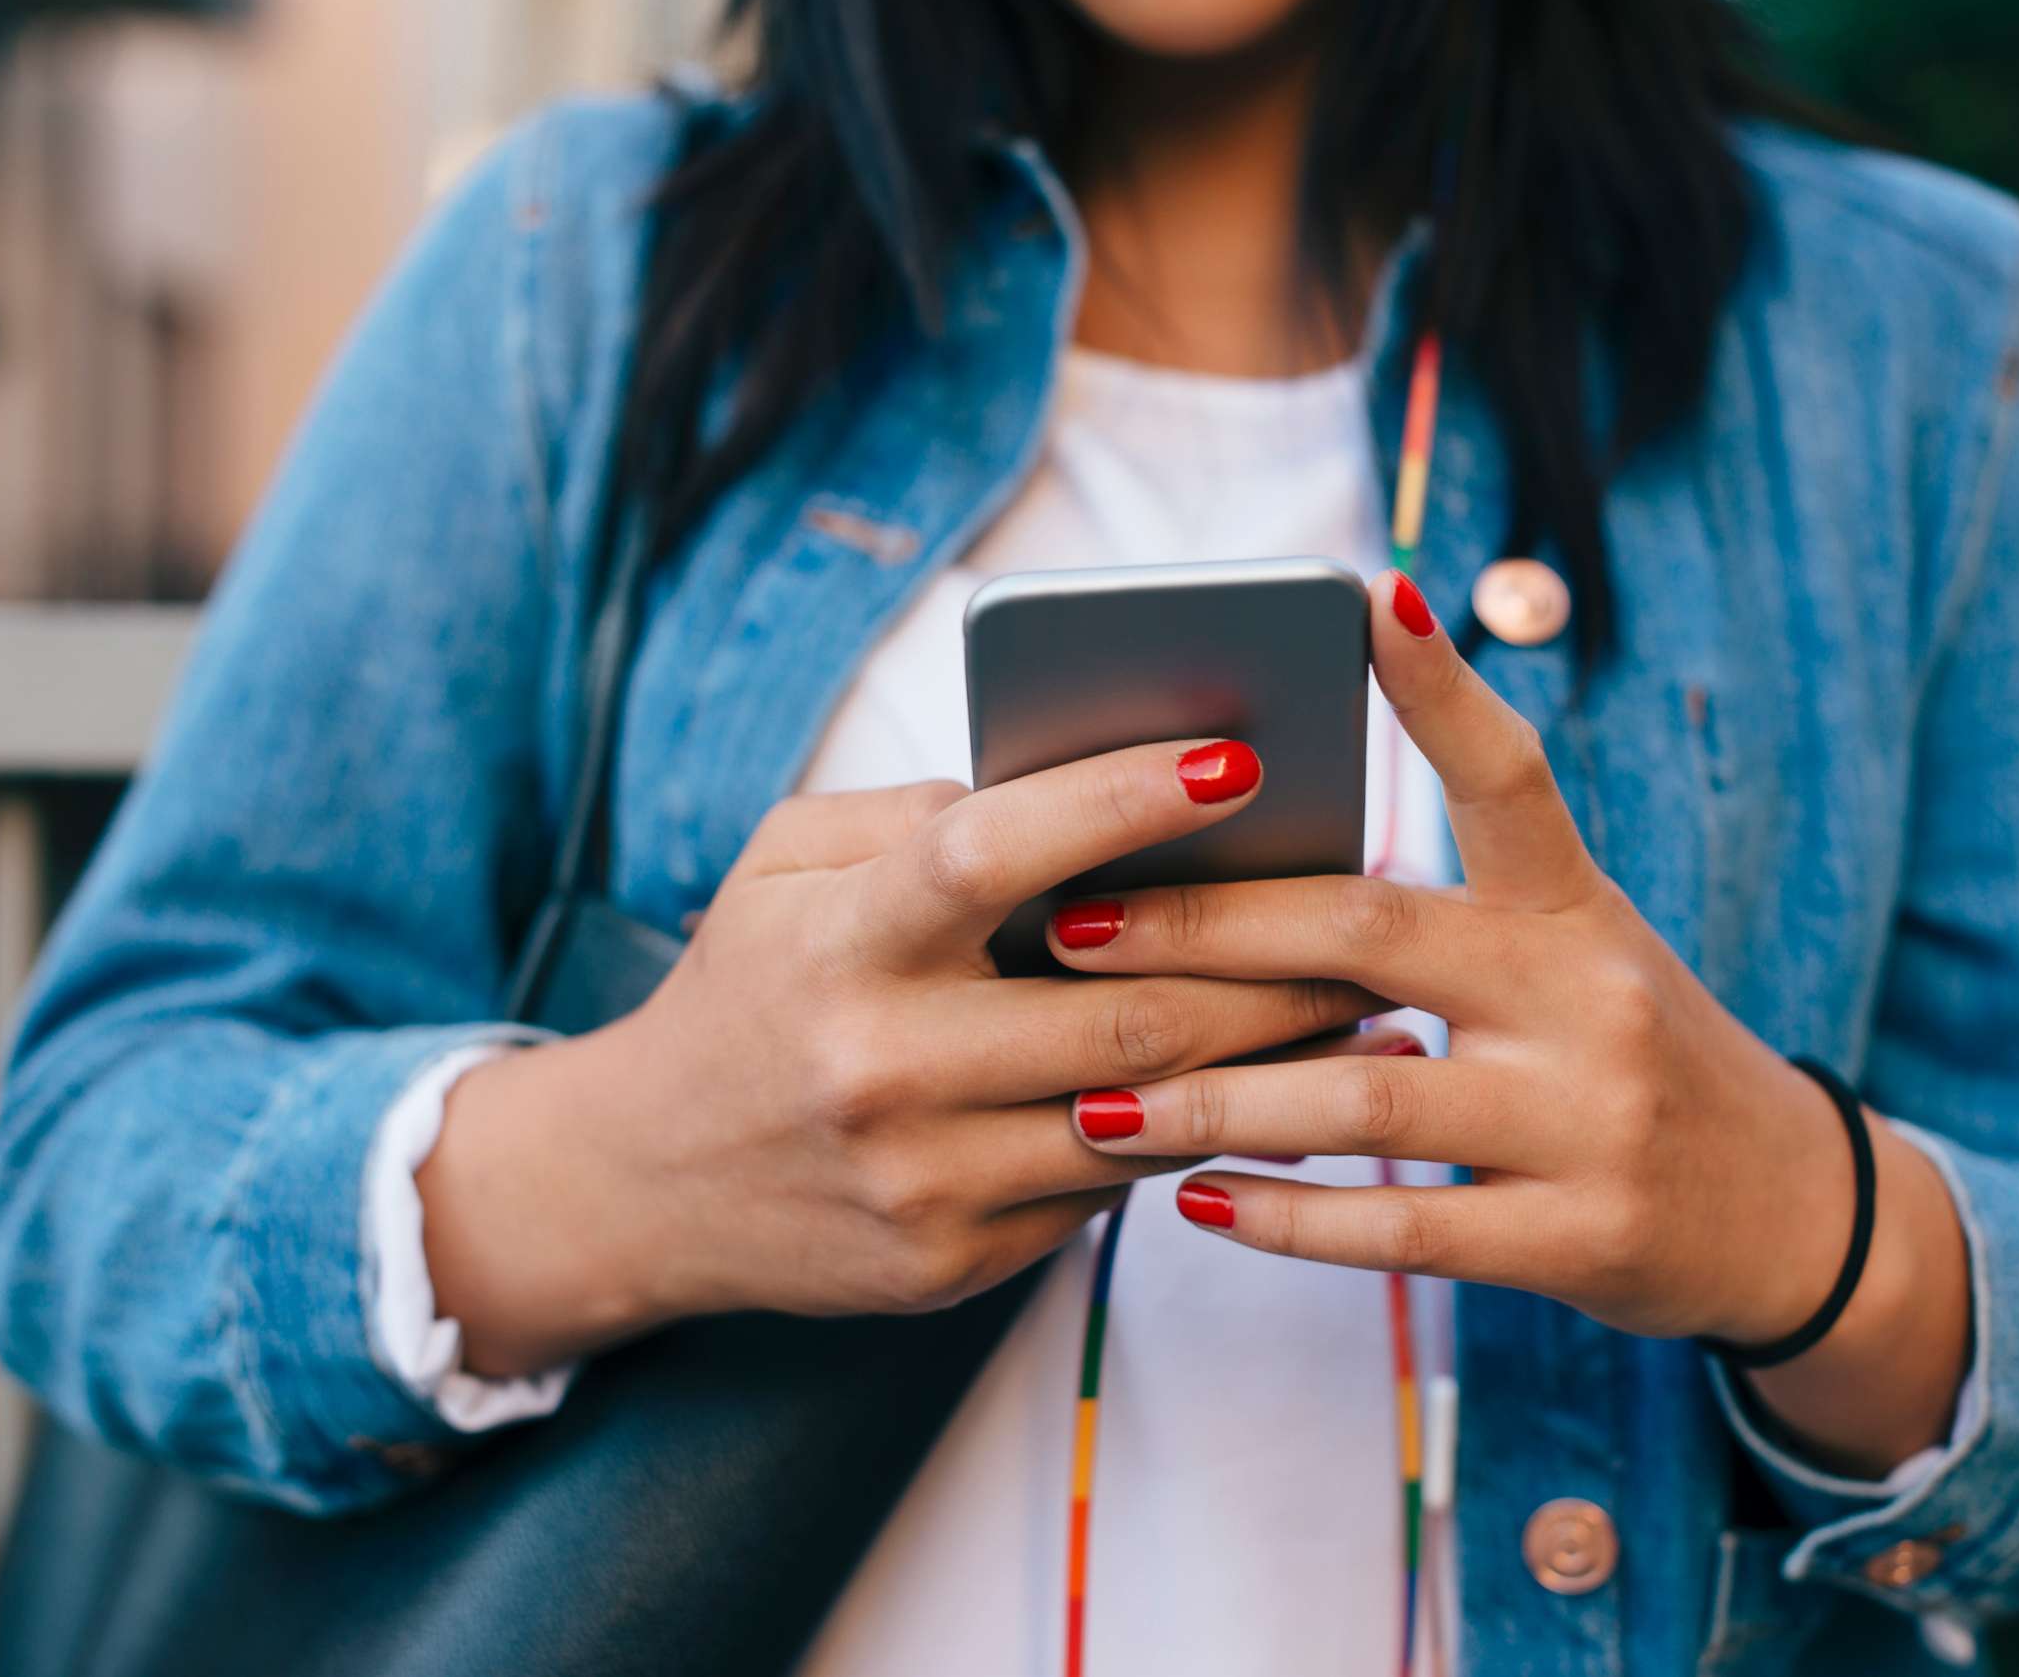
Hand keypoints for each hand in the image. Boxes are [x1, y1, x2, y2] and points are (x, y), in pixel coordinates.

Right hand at [419, 740, 1376, 1377]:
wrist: (644, 1182)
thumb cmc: (753, 985)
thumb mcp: (790, 866)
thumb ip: (920, 816)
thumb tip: (1087, 786)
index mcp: (837, 940)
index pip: (993, 853)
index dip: (1121, 799)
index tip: (1242, 755)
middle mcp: (877, 1066)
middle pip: (1122, 1013)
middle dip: (1271, 965)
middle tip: (1375, 913)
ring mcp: (918, 1180)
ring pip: (1141, 1114)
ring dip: (1274, 1065)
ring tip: (1369, 1008)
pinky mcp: (949, 1263)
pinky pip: (1108, 1189)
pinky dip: (1196, 1132)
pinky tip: (1272, 1094)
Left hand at [1053, 572, 1971, 1475]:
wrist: (1792, 1212)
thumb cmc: (1631, 1055)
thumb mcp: (1576, 953)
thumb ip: (1447, 914)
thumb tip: (1252, 863)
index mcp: (1579, 906)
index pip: (1509, 773)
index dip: (1439, 687)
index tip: (1363, 596)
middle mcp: (1590, 995)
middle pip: (1371, 932)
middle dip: (1208, 927)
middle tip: (1075, 923)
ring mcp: (1590, 1121)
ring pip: (1367, 1095)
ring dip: (1214, 1098)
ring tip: (1095, 1099)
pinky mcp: (1579, 1239)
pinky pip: (1403, 1226)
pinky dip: (1288, 1217)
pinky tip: (1194, 1201)